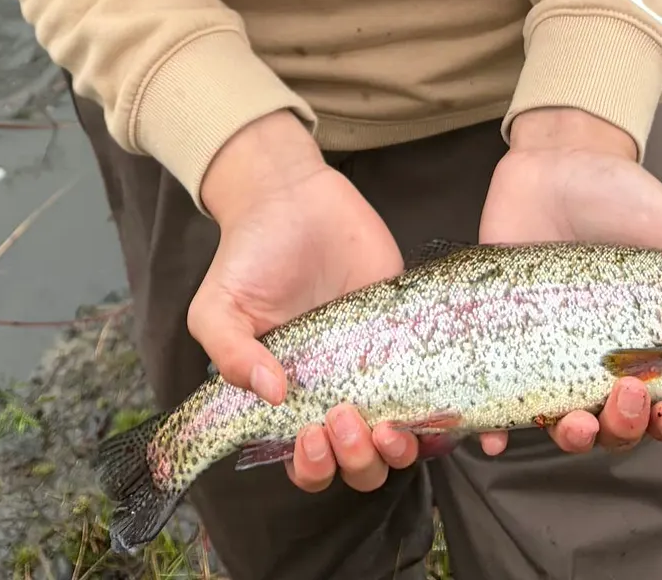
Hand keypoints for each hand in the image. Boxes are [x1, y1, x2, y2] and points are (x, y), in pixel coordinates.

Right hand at [195, 112, 417, 495]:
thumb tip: (272, 394)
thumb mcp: (217, 307)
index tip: (310, 435)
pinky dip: (443, 416)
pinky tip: (441, 416)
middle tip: (345, 417)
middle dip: (357, 460)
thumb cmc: (248, 255)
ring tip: (387, 423)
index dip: (313, 467)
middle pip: (359, 463)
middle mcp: (337, 390)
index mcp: (290, 396)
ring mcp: (377, 364)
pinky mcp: (408, 330)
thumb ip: (231, 354)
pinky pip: (435, 387)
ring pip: (401, 439)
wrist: (289, 195)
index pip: (308, 460)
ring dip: (398, 450)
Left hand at [475, 107, 661, 457]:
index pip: (659, 404)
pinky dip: (489, 420)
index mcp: (642, 340)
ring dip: (564, 435)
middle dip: (620, 429)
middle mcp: (594, 352)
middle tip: (623, 400)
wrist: (556, 155)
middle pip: (610, 421)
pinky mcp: (499, 327)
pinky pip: (493, 386)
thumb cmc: (623, 193)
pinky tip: (487, 435)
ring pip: (556, 415)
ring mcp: (546, 343)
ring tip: (569, 422)